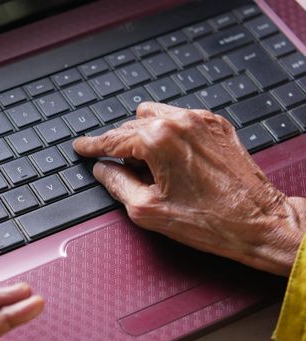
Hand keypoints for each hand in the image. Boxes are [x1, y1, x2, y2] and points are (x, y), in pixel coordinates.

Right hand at [73, 102, 305, 275]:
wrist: (259, 222)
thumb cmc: (209, 221)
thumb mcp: (147, 210)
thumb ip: (117, 183)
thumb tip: (103, 170)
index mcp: (158, 140)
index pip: (113, 139)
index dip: (93, 145)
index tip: (82, 146)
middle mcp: (179, 122)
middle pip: (132, 128)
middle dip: (124, 149)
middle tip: (129, 175)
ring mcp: (200, 120)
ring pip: (154, 117)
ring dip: (145, 137)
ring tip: (155, 168)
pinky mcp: (216, 124)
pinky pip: (178, 119)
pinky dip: (168, 134)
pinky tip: (176, 161)